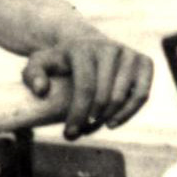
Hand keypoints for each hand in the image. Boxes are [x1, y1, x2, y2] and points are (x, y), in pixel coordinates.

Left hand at [26, 27, 152, 136]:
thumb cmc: (60, 59)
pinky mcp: (144, 61)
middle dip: (92, 119)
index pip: (85, 87)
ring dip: (109, 118)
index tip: (69, 133)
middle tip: (80, 132)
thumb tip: (42, 91)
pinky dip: (129, 112)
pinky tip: (113, 123)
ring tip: (93, 127)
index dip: (78, 113)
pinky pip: (141, 94)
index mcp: (83, 48)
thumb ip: (32, 75)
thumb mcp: (39, 63)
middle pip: (105, 95)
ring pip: (124, 96)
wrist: (85, 43)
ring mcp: (129, 53)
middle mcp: (109, 47)